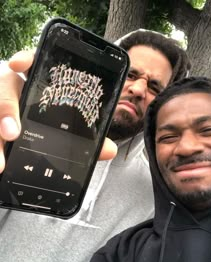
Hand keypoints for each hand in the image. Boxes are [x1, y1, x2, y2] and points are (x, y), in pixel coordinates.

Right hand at [0, 51, 116, 172]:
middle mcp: (14, 91)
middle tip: (13, 133)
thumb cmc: (49, 121)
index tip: (17, 64)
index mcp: (37, 86)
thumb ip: (86, 136)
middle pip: (3, 88)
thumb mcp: (65, 125)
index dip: (24, 59)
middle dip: (5, 109)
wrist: (18, 128)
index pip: (30, 64)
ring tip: (1, 164)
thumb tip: (110, 149)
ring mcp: (0, 104)